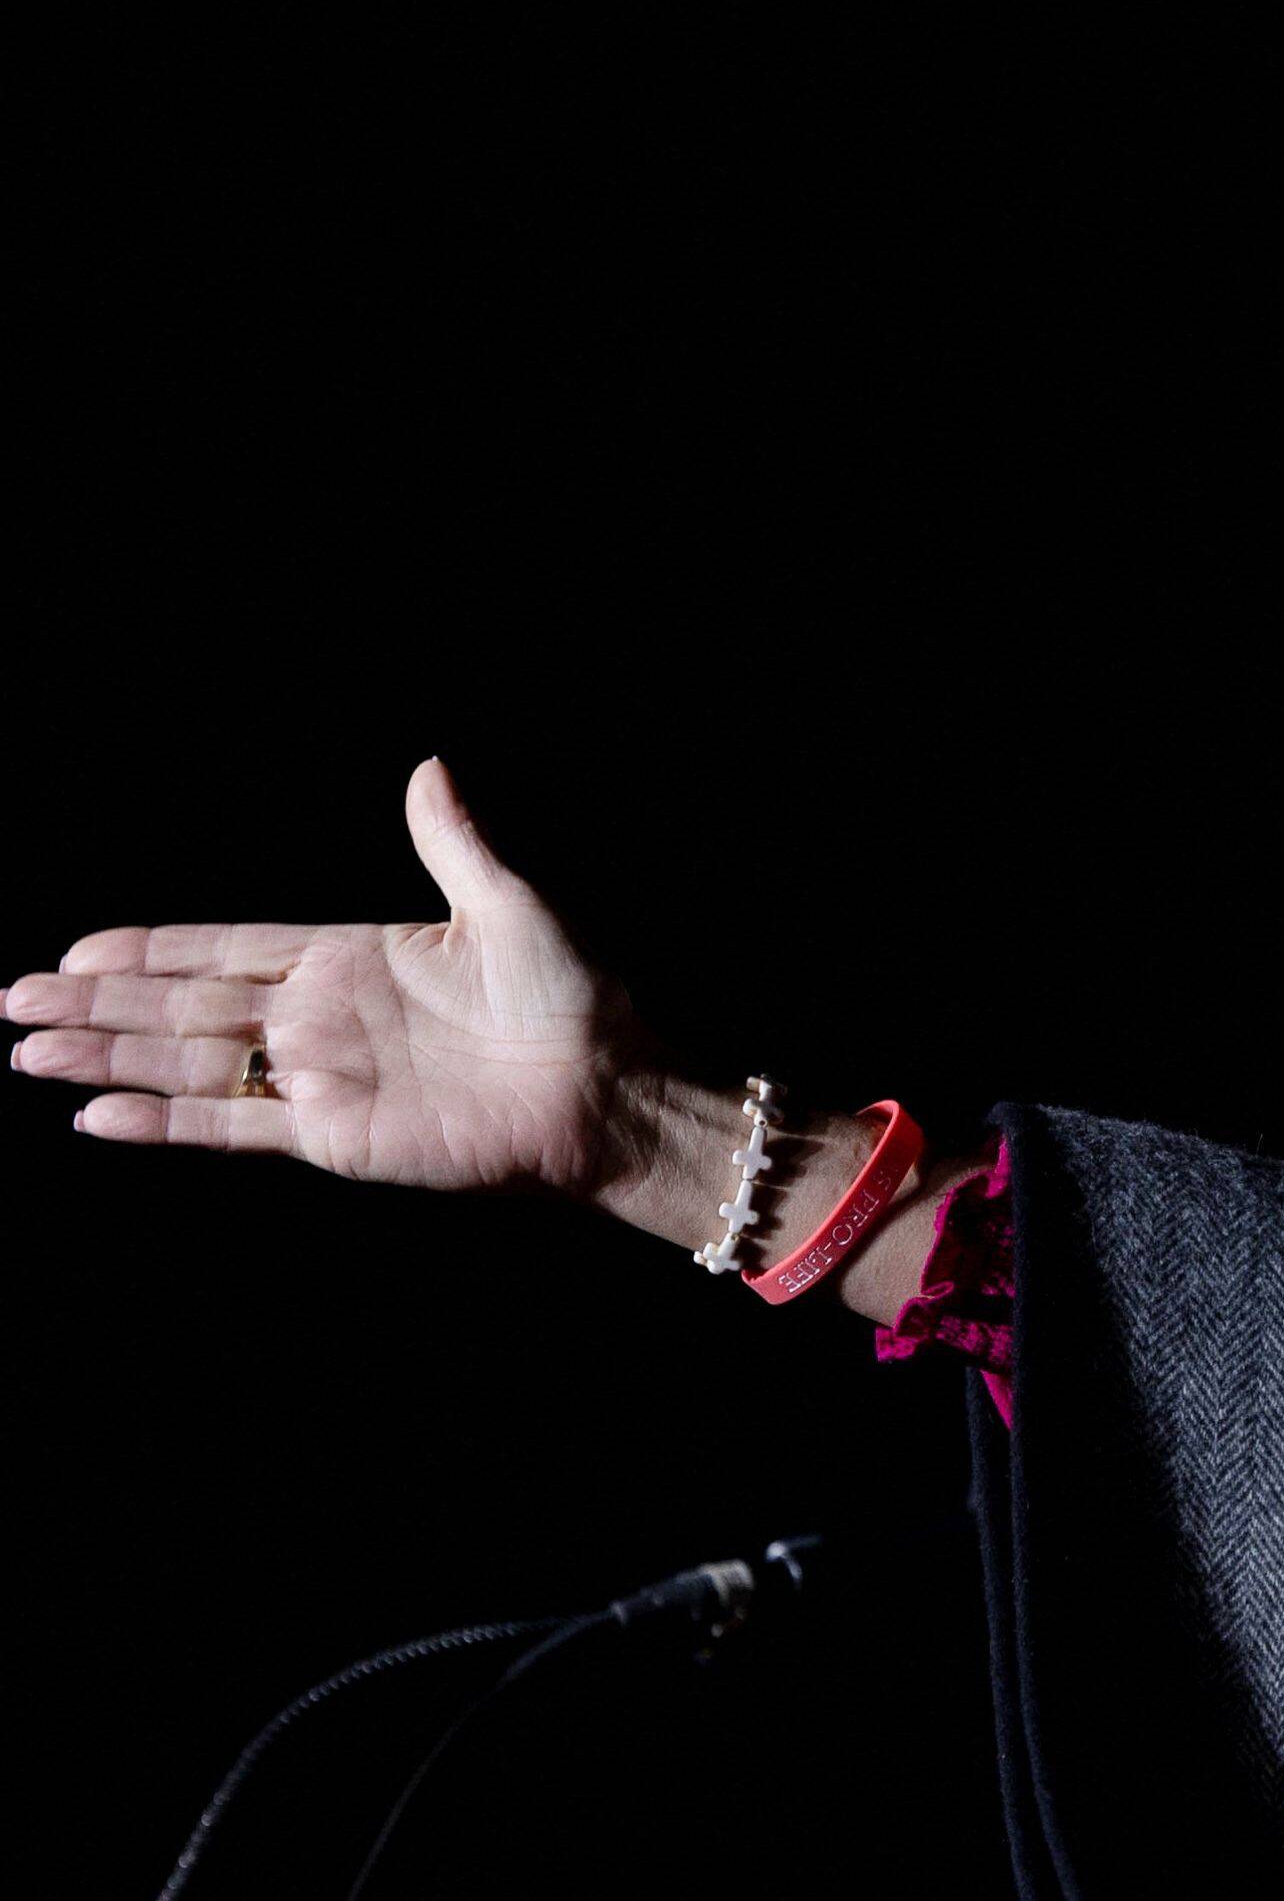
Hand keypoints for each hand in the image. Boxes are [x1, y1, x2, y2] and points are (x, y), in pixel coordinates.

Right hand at [9, 756, 667, 1198]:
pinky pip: (232, 1127)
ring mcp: (320, 1079)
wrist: (607, 1089)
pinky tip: (97, 1114)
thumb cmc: (572, 998)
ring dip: (106, 1055)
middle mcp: (318, 1018)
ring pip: (187, 1064)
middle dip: (97, 1000)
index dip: (148, 947)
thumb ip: (453, 842)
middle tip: (11, 1001)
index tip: (73, 947)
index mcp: (348, 957)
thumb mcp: (509, 905)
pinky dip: (165, 1121)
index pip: (223, 948)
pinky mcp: (334, 1136)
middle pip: (182, 1005)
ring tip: (26, 1051)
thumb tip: (430, 765)